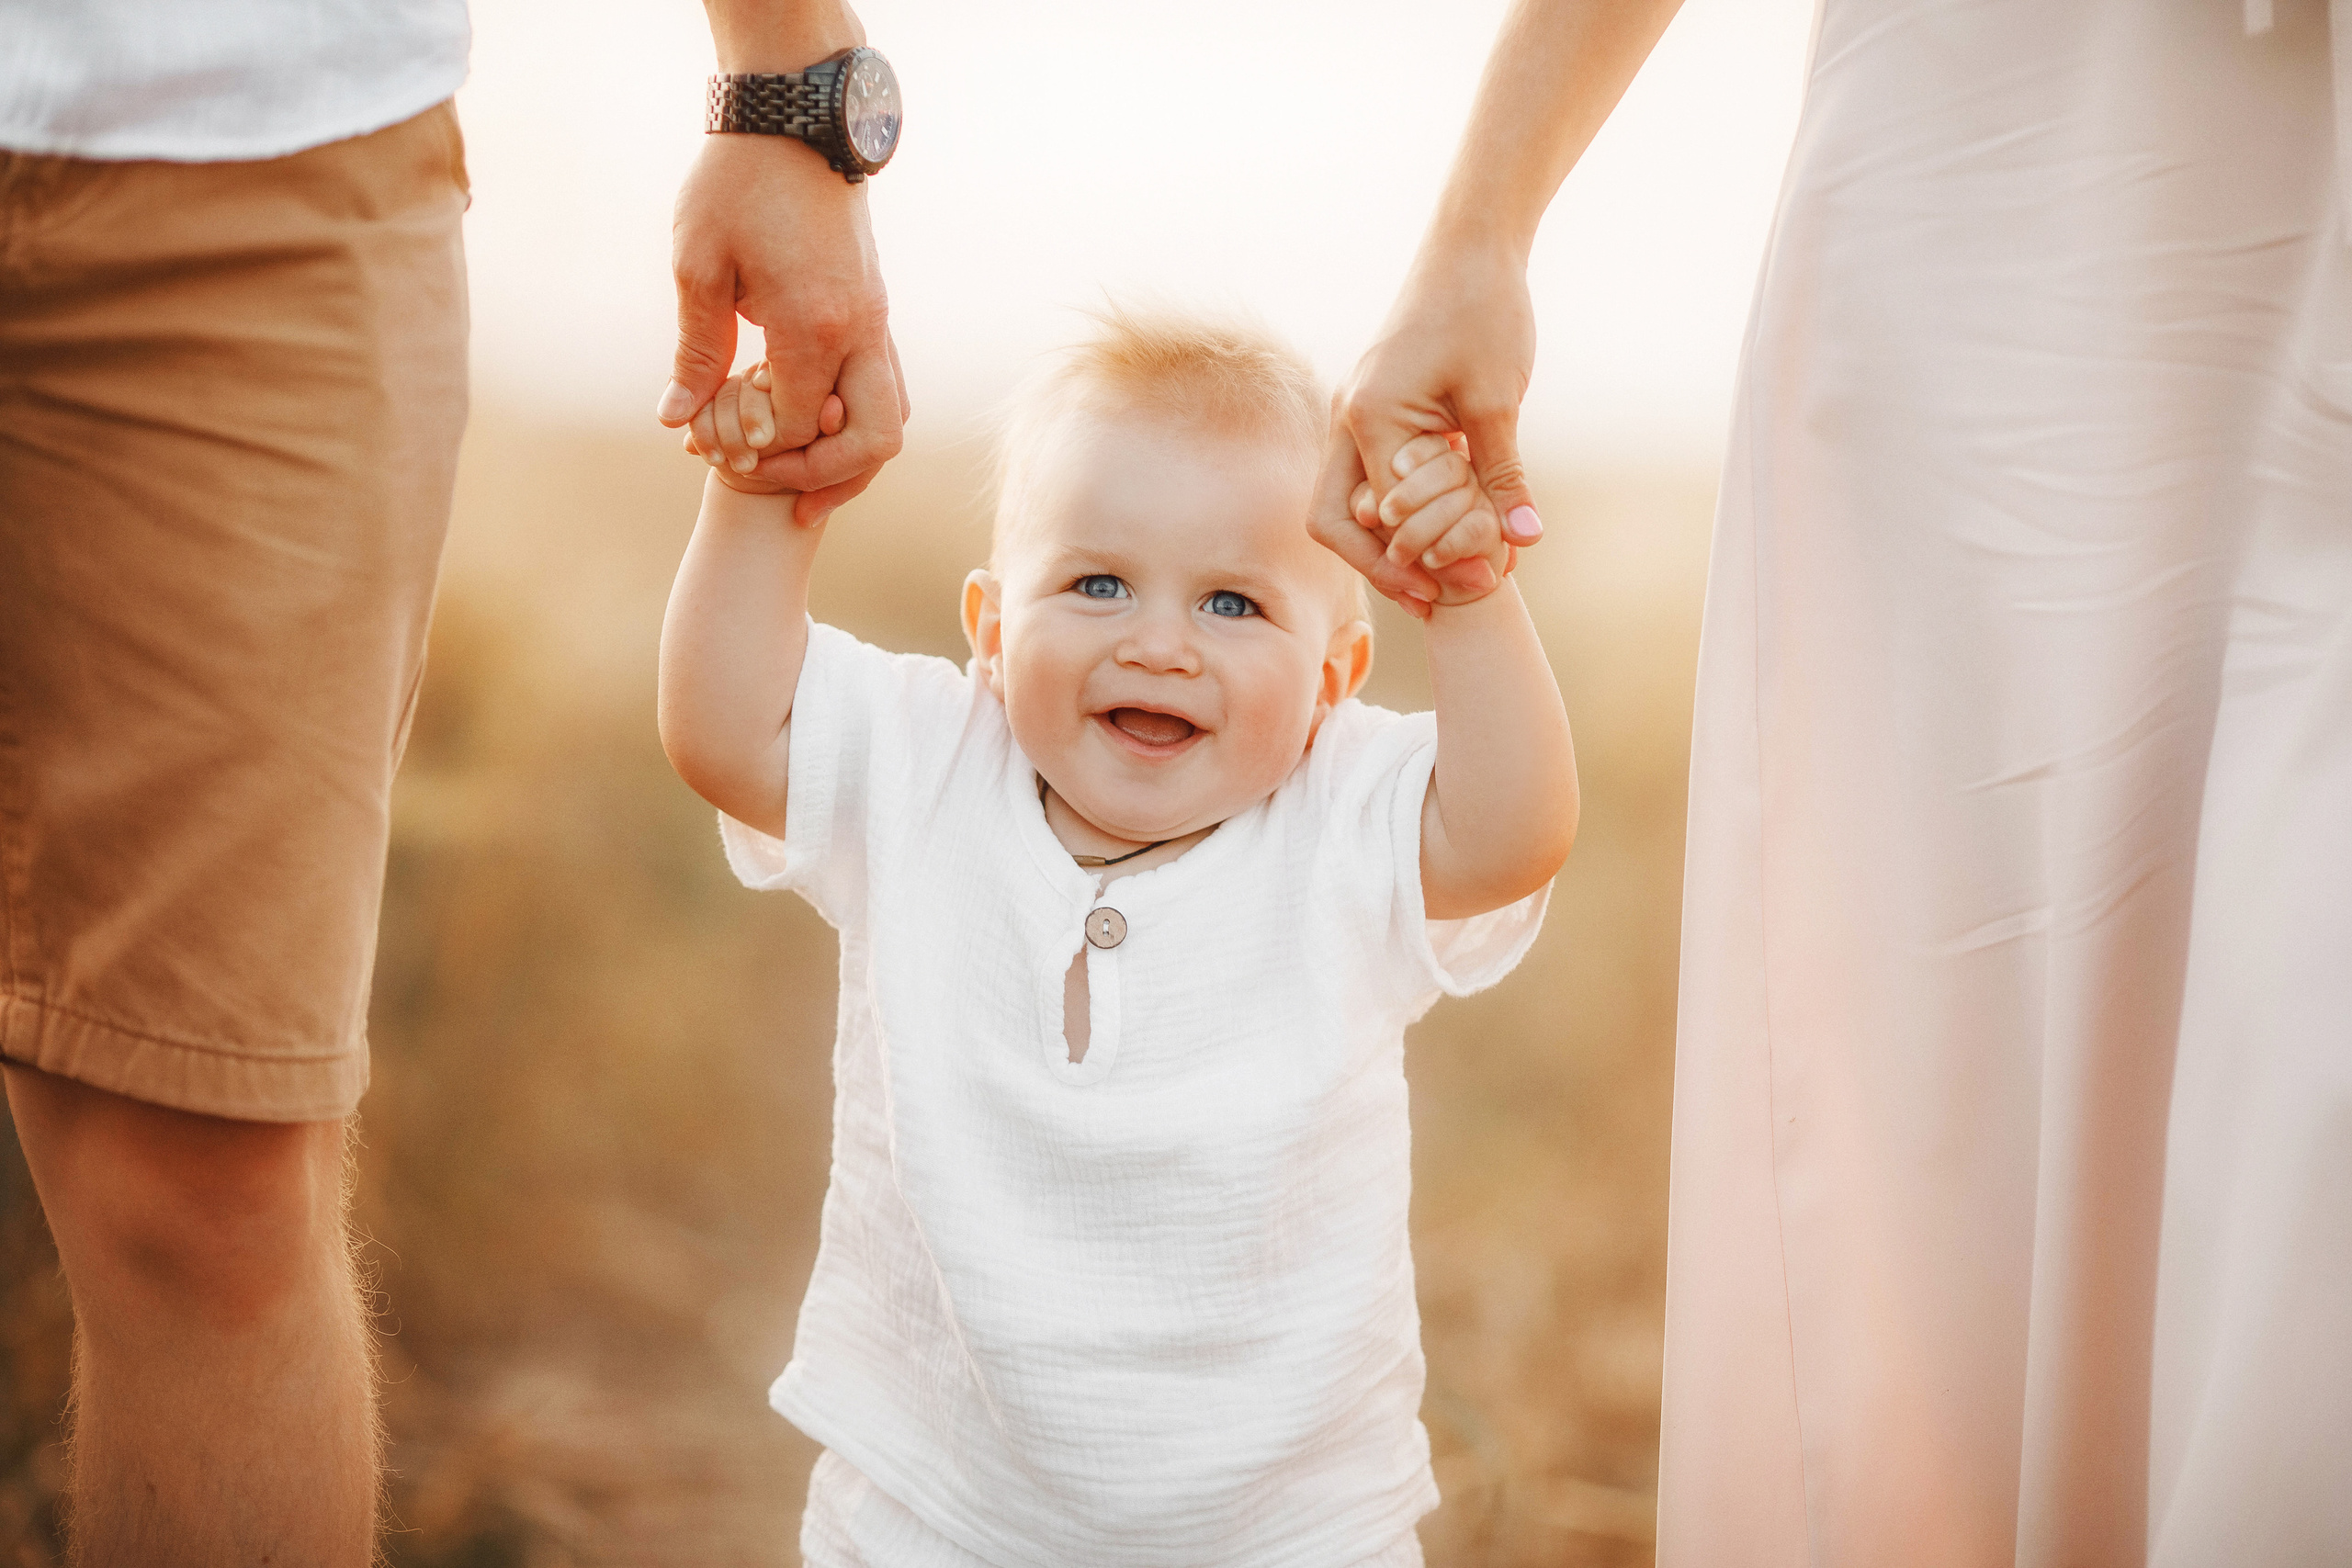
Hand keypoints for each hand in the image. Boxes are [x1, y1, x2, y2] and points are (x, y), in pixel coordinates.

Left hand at [664, 133, 908, 524]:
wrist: (797, 117)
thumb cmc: (737, 184)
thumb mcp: (699, 267)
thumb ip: (696, 352)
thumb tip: (677, 421)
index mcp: (815, 325)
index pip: (802, 427)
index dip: (760, 453)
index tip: (711, 450)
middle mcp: (862, 330)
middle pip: (874, 441)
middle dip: (826, 478)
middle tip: (776, 491)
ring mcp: (878, 320)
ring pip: (892, 418)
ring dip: (852, 457)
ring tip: (802, 477)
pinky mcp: (877, 309)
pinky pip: (887, 386)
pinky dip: (856, 419)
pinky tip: (814, 423)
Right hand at [1321, 240, 1543, 604]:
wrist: (1472, 250)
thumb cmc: (1482, 312)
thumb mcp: (1497, 401)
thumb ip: (1502, 476)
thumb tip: (1522, 541)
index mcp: (1369, 418)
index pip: (1380, 517)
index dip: (1423, 559)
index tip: (1475, 583)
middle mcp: (1348, 422)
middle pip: (1335, 523)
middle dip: (1382, 568)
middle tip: (1436, 601)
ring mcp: (1356, 419)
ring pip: (1349, 507)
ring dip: (1390, 546)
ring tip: (1443, 579)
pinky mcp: (1376, 415)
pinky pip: (1371, 482)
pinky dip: (1403, 515)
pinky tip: (1445, 534)